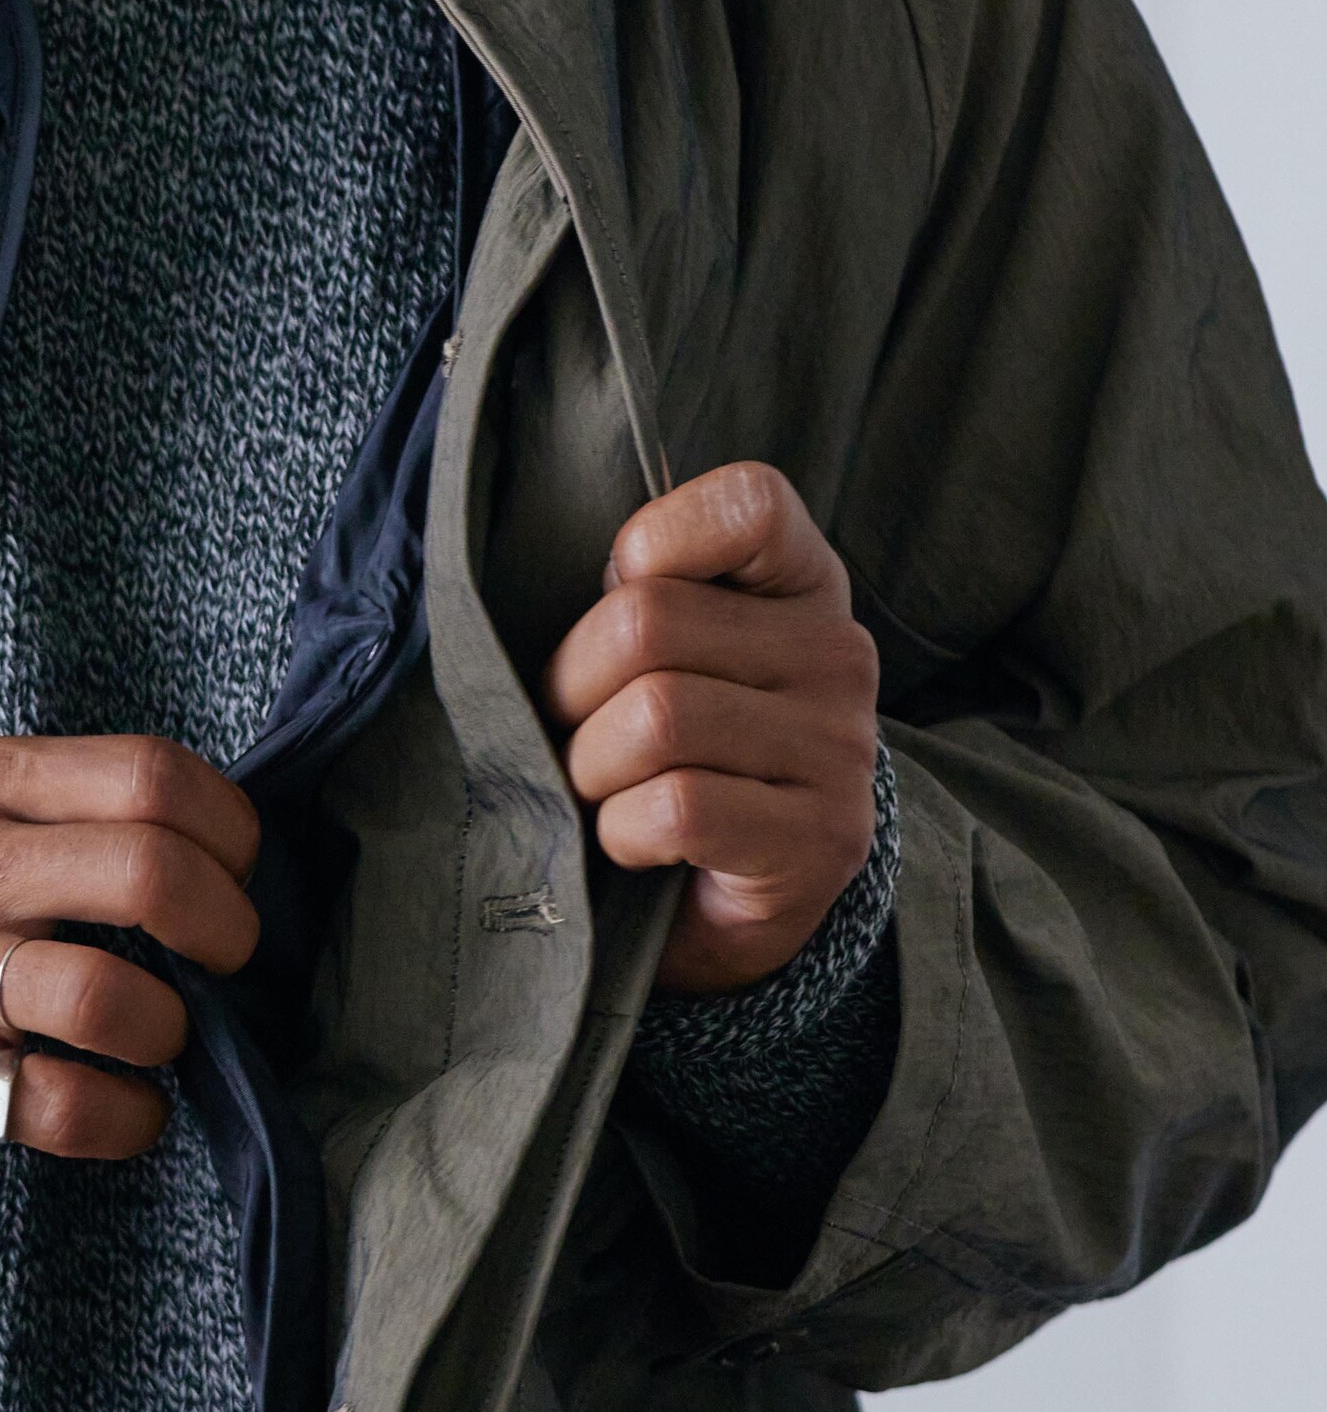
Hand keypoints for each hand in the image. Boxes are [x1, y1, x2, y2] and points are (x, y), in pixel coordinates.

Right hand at [0, 733, 260, 1155]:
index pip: (148, 775)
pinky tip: (130, 1110)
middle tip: (226, 956)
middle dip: (227, 926)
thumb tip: (196, 835)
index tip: (233, 867)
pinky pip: (58, 1105)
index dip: (226, 827)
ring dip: (172, 1029)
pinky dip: (125, 1118)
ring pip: (111, 999)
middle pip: (152, 876)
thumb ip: (51, 796)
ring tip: (160, 1036)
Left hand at [542, 462, 879, 993]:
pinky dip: (622, 832)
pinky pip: (676, 808)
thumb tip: (608, 575)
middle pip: (647, 622)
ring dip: (591, 767)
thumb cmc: (678, 758)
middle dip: (571, 687)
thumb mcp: (671, 657)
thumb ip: (647, 597)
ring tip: (604, 790)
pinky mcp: (820, 840)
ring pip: (655, 718)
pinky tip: (637, 842)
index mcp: (805, 586)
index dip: (655, 539)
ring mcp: (840, 750)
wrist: (733, 907)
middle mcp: (839, 656)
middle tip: (573, 730)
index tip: (624, 598)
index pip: (751, 504)